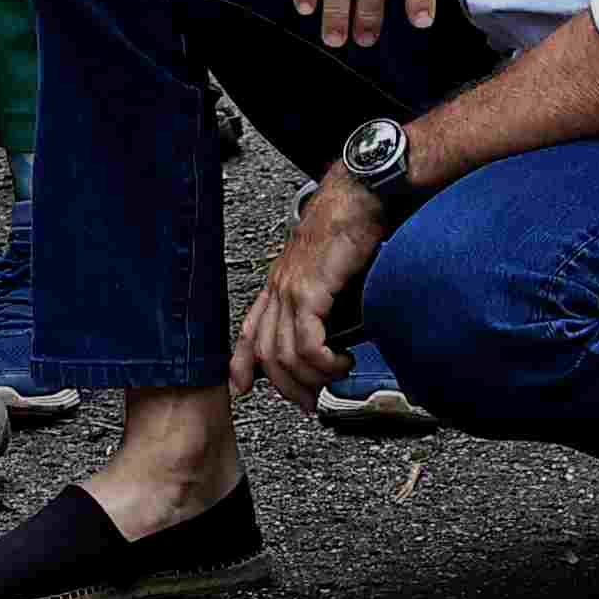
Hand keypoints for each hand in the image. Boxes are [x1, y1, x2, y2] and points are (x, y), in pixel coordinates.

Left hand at [239, 176, 388, 406]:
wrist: (357, 197)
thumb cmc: (348, 225)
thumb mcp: (328, 270)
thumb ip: (324, 300)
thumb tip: (336, 332)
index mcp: (279, 283)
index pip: (249, 331)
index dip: (241, 363)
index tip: (242, 388)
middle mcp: (278, 288)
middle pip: (267, 354)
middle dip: (288, 386)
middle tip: (311, 401)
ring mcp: (290, 289)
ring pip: (286, 355)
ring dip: (313, 378)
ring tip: (336, 376)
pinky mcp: (309, 291)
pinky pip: (308, 345)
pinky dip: (326, 363)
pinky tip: (342, 361)